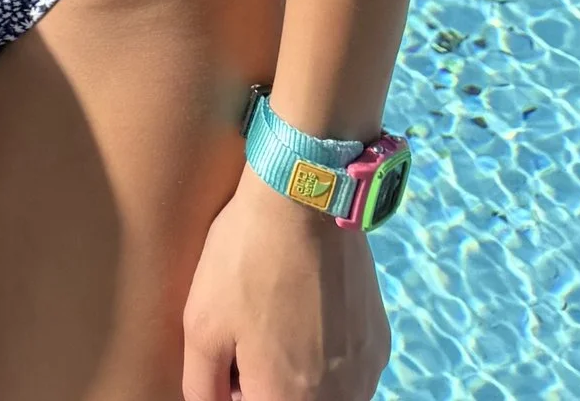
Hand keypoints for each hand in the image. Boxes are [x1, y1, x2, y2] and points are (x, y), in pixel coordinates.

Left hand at [182, 164, 388, 399]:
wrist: (305, 198)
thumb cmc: (245, 259)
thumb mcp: (201, 324)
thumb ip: (203, 385)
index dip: (236, 391)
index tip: (229, 363)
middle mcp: (338, 399)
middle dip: (267, 384)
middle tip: (247, 343)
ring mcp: (365, 374)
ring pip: (326, 395)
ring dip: (297, 378)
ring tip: (274, 326)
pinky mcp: (378, 344)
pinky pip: (349, 374)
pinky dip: (325, 360)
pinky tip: (306, 314)